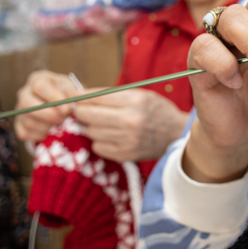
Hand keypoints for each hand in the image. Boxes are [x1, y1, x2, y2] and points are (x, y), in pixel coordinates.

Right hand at [14, 70, 79, 143]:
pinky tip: (51, 131)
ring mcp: (19, 110)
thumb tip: (72, 100)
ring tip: (60, 125)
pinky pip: (25, 133)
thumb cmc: (66, 95)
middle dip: (48, 114)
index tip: (67, 108)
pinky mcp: (19, 125)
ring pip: (28, 121)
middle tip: (64, 119)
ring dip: (47, 126)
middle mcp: (24, 93)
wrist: (61, 107)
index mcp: (38, 79)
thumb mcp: (71, 89)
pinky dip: (40, 135)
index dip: (53, 98)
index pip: (39, 86)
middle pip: (27, 103)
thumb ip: (72, 93)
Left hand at [72, 88, 187, 162]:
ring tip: (102, 124)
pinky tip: (110, 136)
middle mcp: (130, 120)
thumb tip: (79, 96)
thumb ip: (110, 95)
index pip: (95, 97)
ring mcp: (127, 140)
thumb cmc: (155, 110)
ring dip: (91, 127)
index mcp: (134, 100)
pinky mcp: (125, 155)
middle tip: (83, 110)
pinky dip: (99, 141)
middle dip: (81, 112)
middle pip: (87, 115)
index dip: (79, 96)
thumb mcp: (138, 94)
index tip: (71, 96)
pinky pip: (98, 147)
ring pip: (90, 132)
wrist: (176, 134)